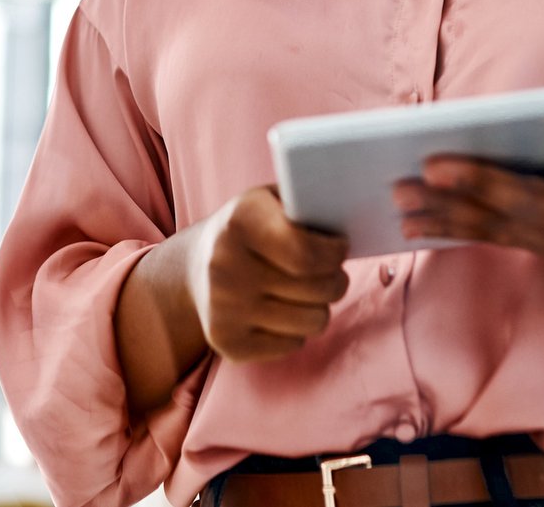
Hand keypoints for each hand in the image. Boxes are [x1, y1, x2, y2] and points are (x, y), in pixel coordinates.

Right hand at [185, 185, 349, 361]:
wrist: (193, 267)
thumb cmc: (251, 228)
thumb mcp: (270, 199)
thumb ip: (306, 204)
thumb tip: (349, 220)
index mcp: (240, 221)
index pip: (307, 254)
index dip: (335, 254)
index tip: (340, 247)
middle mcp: (226, 266)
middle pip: (318, 290)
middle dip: (337, 280)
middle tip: (331, 272)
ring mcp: (223, 309)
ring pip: (313, 322)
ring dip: (320, 307)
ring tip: (308, 292)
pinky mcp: (227, 342)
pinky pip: (293, 344)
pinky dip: (297, 330)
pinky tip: (281, 310)